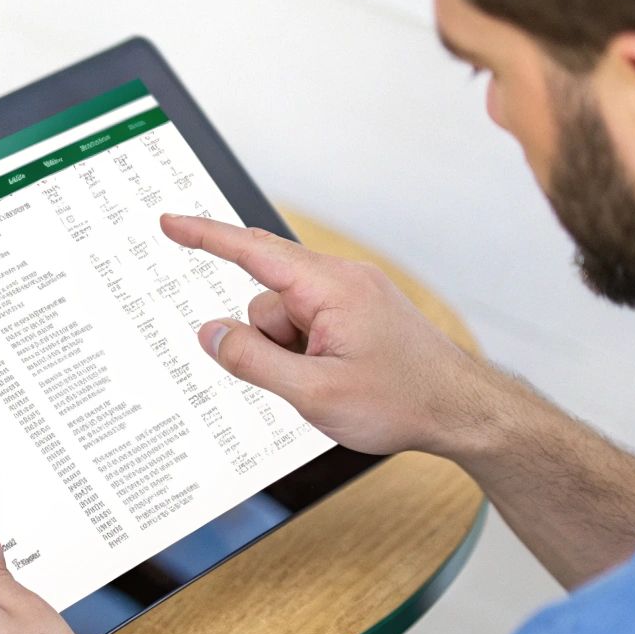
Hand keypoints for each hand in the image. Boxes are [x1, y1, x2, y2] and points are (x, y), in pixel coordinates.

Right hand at [159, 213, 503, 458]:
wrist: (464, 411)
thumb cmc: (403, 401)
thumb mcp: (315, 393)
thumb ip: (254, 362)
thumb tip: (211, 334)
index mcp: (330, 288)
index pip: (253, 252)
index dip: (205, 236)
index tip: (170, 223)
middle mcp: (341, 281)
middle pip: (267, 299)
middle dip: (266, 341)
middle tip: (301, 379)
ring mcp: (352, 296)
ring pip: (284, 318)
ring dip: (289, 354)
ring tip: (330, 384)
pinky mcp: (358, 313)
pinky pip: (307, 325)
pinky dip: (306, 353)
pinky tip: (338, 378)